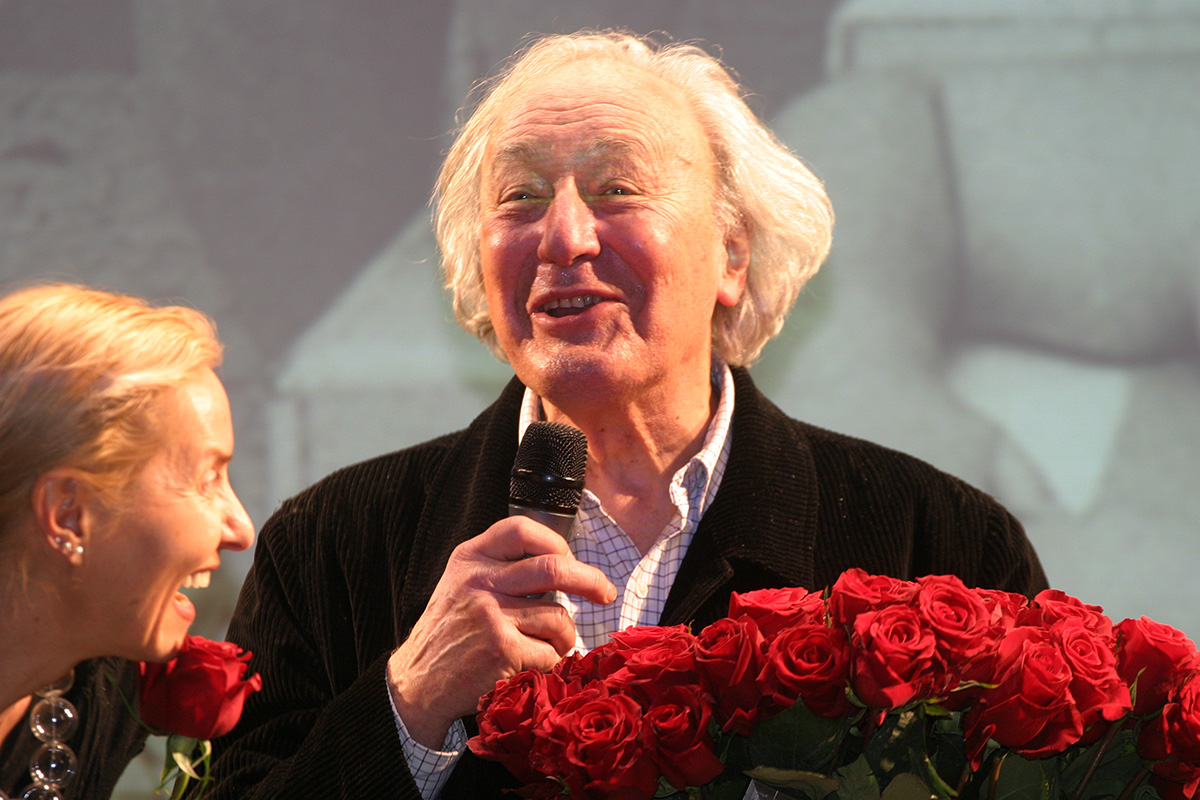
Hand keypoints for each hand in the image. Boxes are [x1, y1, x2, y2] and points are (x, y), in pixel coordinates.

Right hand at [387, 517, 615, 747]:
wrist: (417, 682)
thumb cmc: (449, 634)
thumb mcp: (462, 584)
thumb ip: (500, 568)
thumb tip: (563, 564)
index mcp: (470, 559)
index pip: (521, 530)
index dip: (555, 542)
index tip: (569, 559)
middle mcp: (480, 581)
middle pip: (554, 568)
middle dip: (590, 580)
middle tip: (604, 592)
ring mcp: (491, 615)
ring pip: (559, 618)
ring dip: (564, 638)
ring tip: (548, 647)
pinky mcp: (502, 650)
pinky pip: (550, 653)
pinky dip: (550, 664)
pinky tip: (531, 667)